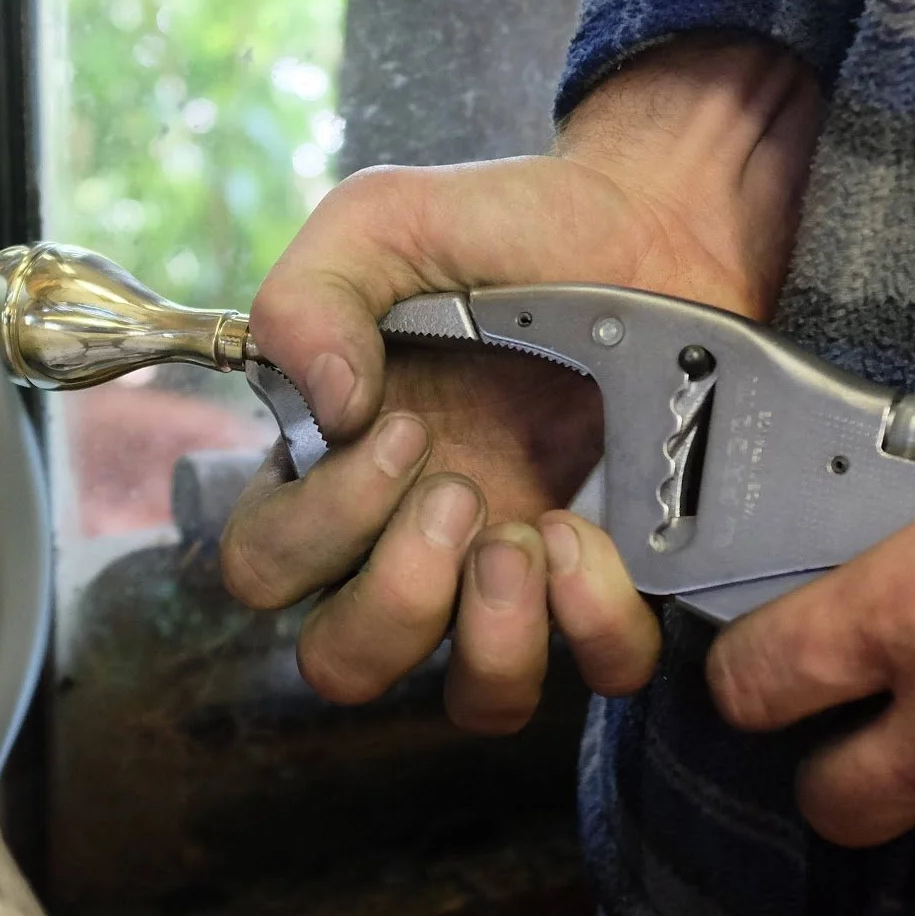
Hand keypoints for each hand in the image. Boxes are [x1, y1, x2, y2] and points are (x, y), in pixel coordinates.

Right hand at [218, 38, 821, 732]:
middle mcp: (410, 540)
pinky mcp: (612, 578)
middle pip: (344, 665)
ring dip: (493, 636)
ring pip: (472, 701)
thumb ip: (310, 298)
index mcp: (335, 468)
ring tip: (531, 532)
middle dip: (397, 598)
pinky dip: (595, 626)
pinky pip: (597, 672)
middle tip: (460, 494)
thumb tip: (329, 410)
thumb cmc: (503, 225)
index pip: (264, 567)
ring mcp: (511, 571)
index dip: (320, 526)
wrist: (650, 214)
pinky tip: (594, 537)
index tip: (404, 424)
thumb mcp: (380, 224)